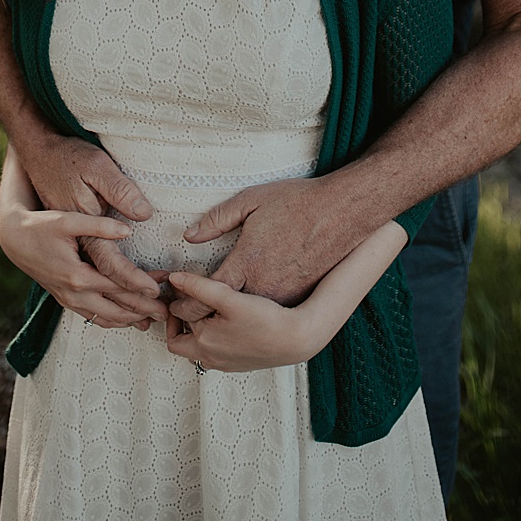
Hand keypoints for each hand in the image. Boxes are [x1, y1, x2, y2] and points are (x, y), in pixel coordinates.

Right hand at [12, 134, 164, 325]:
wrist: (13, 238)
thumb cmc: (40, 225)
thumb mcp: (67, 219)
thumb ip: (97, 225)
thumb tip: (127, 229)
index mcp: (78, 275)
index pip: (120, 287)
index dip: (144, 289)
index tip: (165, 287)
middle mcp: (74, 293)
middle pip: (117, 309)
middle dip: (144, 311)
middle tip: (167, 312)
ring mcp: (68, 299)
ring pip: (106, 318)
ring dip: (129, 319)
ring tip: (152, 319)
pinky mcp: (64, 299)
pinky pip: (93, 317)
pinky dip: (112, 320)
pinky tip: (125, 319)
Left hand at [161, 270, 323, 372]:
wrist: (298, 338)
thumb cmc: (265, 320)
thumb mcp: (227, 297)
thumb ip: (198, 287)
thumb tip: (174, 279)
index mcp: (204, 346)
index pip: (172, 335)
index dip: (172, 315)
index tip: (178, 298)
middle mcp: (213, 360)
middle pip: (184, 345)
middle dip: (182, 324)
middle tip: (188, 303)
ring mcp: (228, 364)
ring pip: (201, 349)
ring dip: (198, 330)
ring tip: (206, 309)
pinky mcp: (242, 362)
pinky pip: (219, 351)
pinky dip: (214, 337)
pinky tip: (226, 319)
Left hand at [170, 177, 360, 323]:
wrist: (343, 213)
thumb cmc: (296, 202)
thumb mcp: (250, 200)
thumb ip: (216, 219)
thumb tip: (190, 236)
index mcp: (246, 263)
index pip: (205, 295)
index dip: (186, 300)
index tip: (176, 296)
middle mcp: (263, 286)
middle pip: (222, 315)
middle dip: (200, 315)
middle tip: (184, 308)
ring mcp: (283, 296)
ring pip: (246, 320)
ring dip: (224, 320)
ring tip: (207, 311)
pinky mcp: (299, 298)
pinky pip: (268, 315)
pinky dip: (251, 317)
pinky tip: (240, 310)